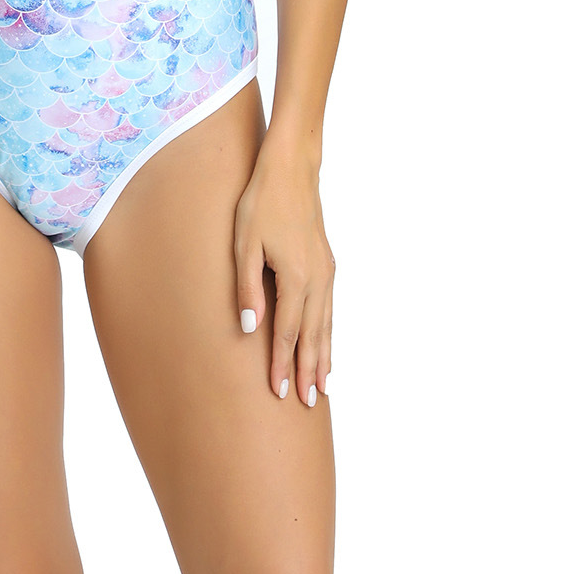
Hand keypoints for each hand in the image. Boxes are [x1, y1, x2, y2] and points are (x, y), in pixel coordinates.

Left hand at [234, 139, 333, 405]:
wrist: (292, 169)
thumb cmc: (261, 202)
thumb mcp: (244, 242)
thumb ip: (247, 287)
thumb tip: (250, 328)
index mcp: (296, 276)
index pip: (287, 332)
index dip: (282, 364)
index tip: (279, 393)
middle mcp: (317, 279)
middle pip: (313, 336)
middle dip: (309, 370)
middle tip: (309, 404)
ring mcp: (326, 272)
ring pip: (326, 325)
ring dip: (323, 357)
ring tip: (323, 387)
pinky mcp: (327, 265)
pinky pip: (329, 310)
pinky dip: (329, 334)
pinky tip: (326, 345)